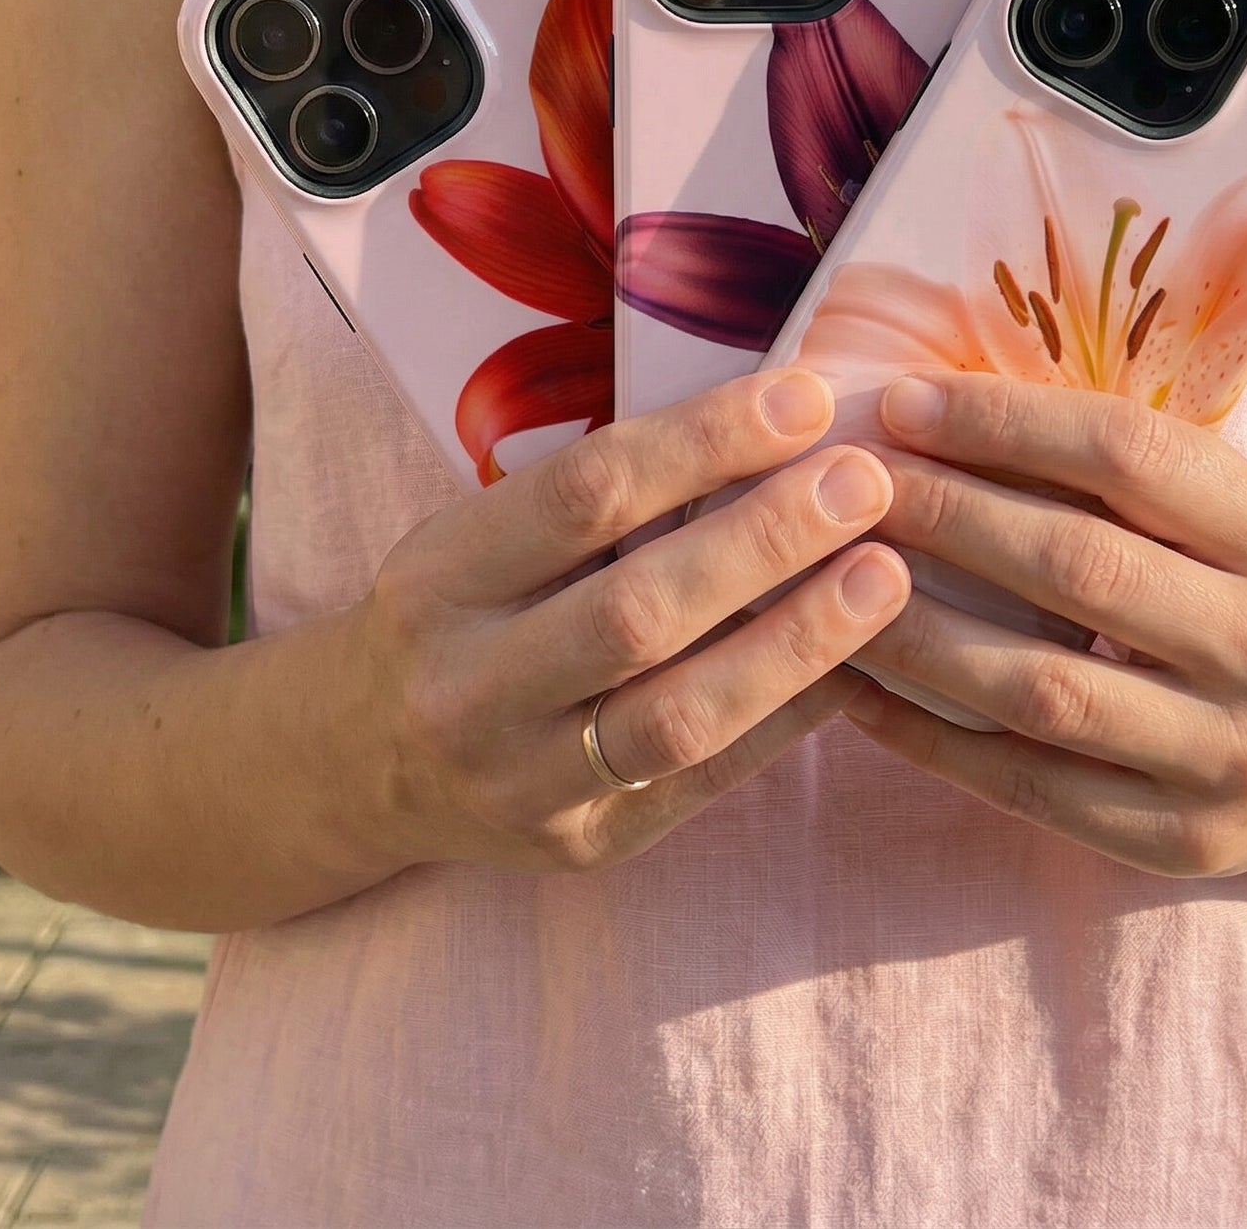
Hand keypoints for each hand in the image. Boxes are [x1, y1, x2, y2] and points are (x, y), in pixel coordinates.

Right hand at [359, 369, 909, 873]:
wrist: (361, 764)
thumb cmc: (459, 615)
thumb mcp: (481, 539)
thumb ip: (599, 500)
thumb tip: (775, 427)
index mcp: (440, 577)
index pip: (584, 493)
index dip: (703, 442)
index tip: (804, 399)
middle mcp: (469, 686)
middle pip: (636, 611)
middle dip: (765, 540)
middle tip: (866, 481)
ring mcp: (524, 781)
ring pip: (680, 716)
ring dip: (798, 640)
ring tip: (886, 576)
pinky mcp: (583, 846)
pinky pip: (708, 781)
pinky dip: (791, 715)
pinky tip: (860, 664)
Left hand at [844, 372, 1246, 878]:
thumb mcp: (1237, 517)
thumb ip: (1122, 472)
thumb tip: (938, 408)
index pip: (1130, 455)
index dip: (1007, 423)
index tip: (905, 400)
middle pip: (1079, 567)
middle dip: (946, 514)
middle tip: (848, 485)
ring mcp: (1229, 758)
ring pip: (1040, 689)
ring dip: (914, 630)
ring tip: (825, 581)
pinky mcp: (1178, 843)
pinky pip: (1025, 785)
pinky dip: (926, 736)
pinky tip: (852, 688)